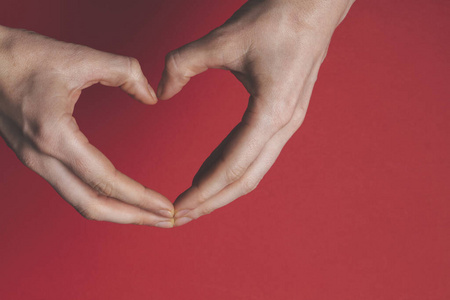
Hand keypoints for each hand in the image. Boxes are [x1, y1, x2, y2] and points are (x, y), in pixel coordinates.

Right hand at [0, 26, 173, 226]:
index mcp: (55, 135)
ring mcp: (35, 161)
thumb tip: (151, 97)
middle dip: (133, 217)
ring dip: (117, 212)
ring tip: (147, 214)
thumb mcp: (81, 57)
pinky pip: (71, 189)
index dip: (140, 197)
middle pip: (92, 205)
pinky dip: (100, 199)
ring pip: (79, 202)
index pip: (106, 180)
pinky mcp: (35, 157)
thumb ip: (125, 72)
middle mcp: (42, 156)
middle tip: (165, 220)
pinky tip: (119, 195)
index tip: (165, 207)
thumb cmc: (23, 57)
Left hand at [157, 0, 354, 225]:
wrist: (314, 4)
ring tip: (192, 198)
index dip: (203, 192)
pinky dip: (231, 166)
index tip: (177, 209)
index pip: (232, 167)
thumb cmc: (277, 18)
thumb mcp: (223, 39)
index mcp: (272, 112)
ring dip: (222, 188)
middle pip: (244, 179)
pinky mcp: (283, 114)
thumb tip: (159, 91)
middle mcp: (284, 125)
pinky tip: (211, 169)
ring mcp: (287, 122)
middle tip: (179, 216)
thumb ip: (182, 64)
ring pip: (252, 170)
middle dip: (211, 201)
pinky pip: (255, 151)